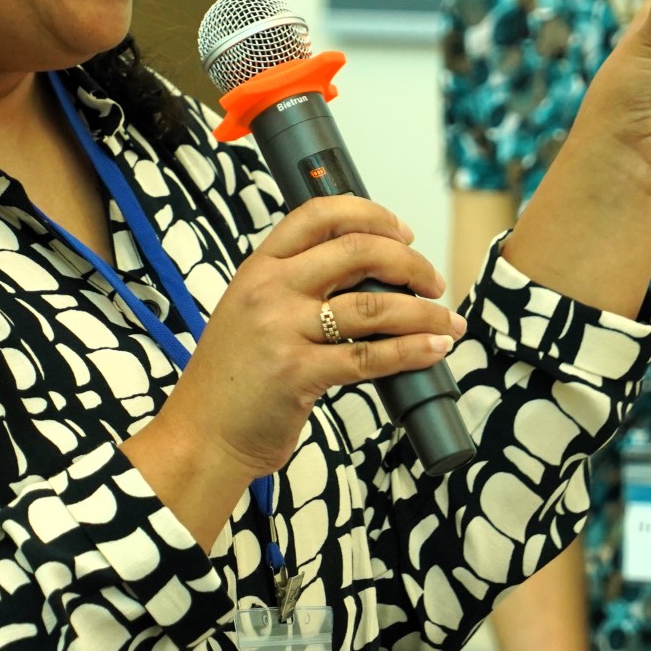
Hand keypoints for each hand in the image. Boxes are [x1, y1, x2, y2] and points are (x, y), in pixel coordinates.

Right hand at [158, 195, 464, 479]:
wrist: (201, 435)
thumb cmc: (232, 379)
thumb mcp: (250, 314)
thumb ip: (294, 289)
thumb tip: (369, 279)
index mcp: (259, 268)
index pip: (318, 215)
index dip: (370, 215)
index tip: (403, 232)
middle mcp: (269, 291)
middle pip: (357, 251)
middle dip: (410, 263)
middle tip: (433, 282)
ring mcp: (282, 332)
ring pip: (374, 306)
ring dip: (424, 313)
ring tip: (449, 323)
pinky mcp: (298, 375)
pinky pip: (370, 358)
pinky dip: (412, 351)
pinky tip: (434, 349)